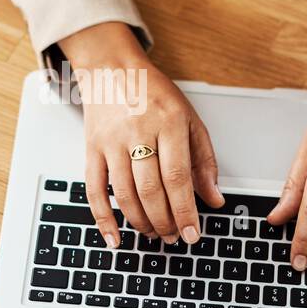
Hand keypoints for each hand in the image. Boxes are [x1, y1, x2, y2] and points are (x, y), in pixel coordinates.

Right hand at [60, 23, 224, 246]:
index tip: (193, 234)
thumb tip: (214, 199)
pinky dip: (103, 218)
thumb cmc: (154, 94)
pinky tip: (114, 237)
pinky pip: (94, 189)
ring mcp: (112, 142)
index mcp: (169, 123)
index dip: (185, 211)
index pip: (177, 177)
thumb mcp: (190, 120)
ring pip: (125, 193)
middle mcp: (138, 132)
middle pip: (150, 190)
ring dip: (141, 222)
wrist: (112, 69)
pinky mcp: (91, 148)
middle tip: (174, 237)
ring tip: (153, 234)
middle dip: (164, 222)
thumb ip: (204, 161)